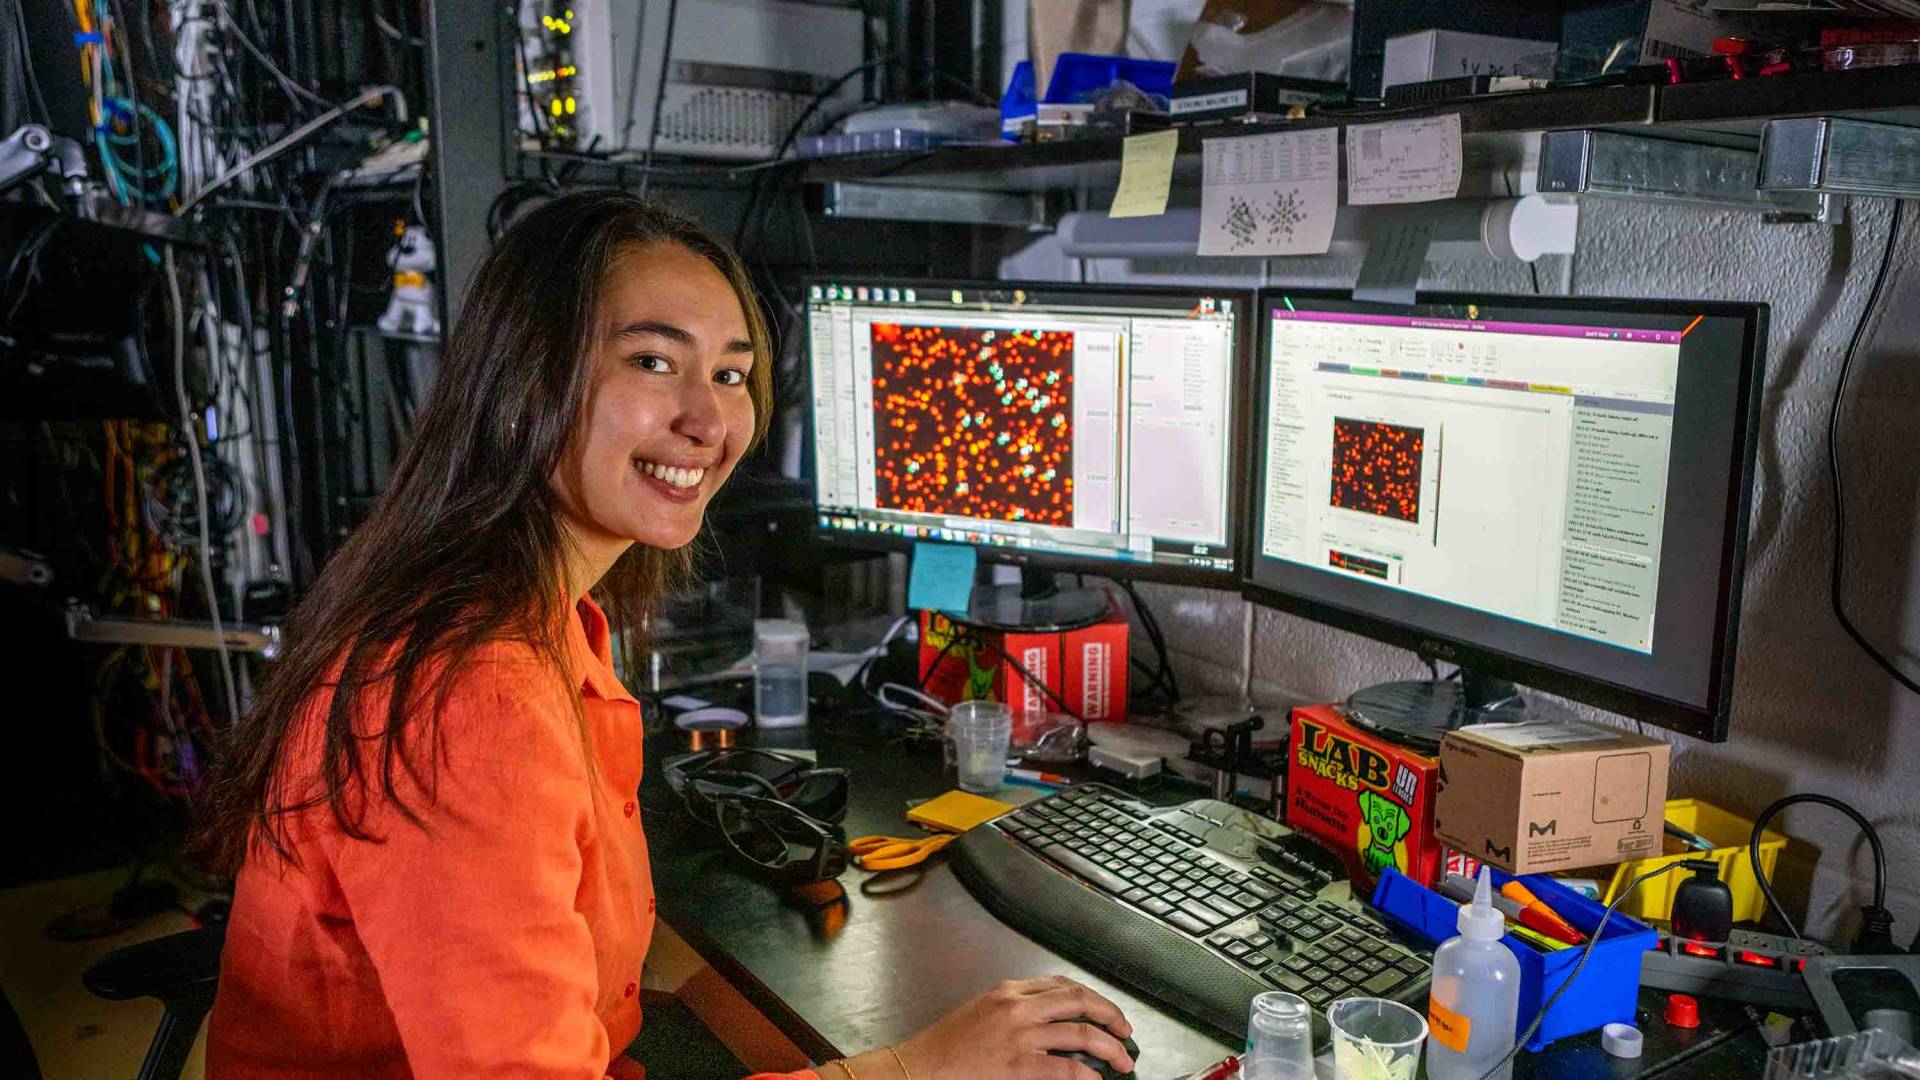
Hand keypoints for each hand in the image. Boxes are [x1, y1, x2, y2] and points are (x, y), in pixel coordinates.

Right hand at [888, 976, 1136, 1079]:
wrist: (919, 1068)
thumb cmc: (945, 1047)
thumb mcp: (981, 1012)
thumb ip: (1013, 1009)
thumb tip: (1049, 1021)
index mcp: (1008, 991)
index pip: (1061, 984)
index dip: (1091, 997)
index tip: (1104, 1010)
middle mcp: (1017, 1006)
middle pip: (1079, 1000)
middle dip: (1110, 1014)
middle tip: (1125, 1031)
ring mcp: (1019, 1034)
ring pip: (1081, 1032)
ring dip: (1109, 1047)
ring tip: (1122, 1061)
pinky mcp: (1017, 1064)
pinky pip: (1065, 1067)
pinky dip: (1087, 1074)